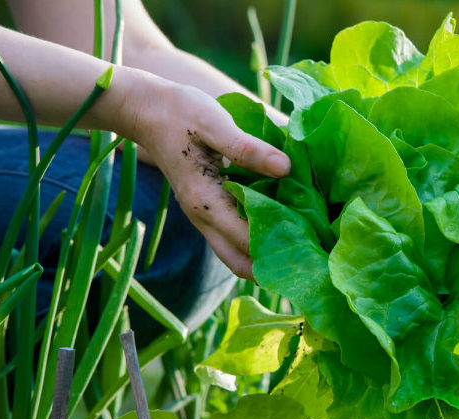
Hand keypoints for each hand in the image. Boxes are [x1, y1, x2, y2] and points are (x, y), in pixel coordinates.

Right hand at [121, 75, 289, 278]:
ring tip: (301, 247)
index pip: (246, 241)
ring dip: (264, 256)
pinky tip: (283, 225)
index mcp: (205, 202)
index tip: (311, 246)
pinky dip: (255, 240)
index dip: (279, 247)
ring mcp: (204, 217)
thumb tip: (286, 168)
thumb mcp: (214, 123)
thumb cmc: (180, 113)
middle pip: (240, 263)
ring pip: (236, 254)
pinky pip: (233, 237)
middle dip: (272, 268)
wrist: (147, 110)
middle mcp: (203, 218)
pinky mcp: (208, 209)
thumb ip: (248, 149)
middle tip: (309, 259)